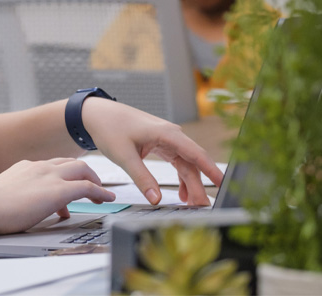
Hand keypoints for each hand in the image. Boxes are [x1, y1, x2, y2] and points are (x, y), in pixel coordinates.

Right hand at [0, 158, 114, 236]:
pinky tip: (106, 199)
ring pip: (82, 170)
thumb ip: (19, 198)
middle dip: (85, 173)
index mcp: (26, 167)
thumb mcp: (4, 197)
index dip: (63, 176)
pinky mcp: (58, 191)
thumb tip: (25, 209)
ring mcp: (50, 177)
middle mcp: (40, 167)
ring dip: (95, 180)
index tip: (67, 189)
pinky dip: (100, 192)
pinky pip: (87, 187)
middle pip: (71, 163)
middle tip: (92, 184)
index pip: (52, 167)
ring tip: (103, 193)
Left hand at [81, 99, 223, 205]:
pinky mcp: (160, 144)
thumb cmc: (110, 128)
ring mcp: (166, 139)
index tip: (224, 185)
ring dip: (190, 184)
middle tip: (202, 208)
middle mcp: (171, 135)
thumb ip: (142, 178)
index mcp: (166, 134)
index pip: (196, 154)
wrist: (97, 114)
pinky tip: (181, 193)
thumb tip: (156, 200)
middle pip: (192, 164)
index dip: (212, 170)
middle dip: (199, 186)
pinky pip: (177, 162)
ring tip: (192, 205)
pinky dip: (180, 178)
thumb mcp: (124, 156)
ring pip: (185, 164)